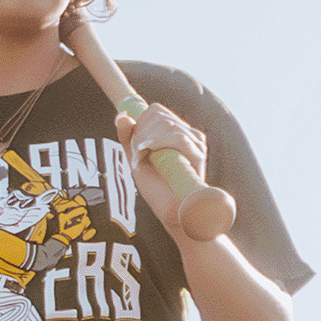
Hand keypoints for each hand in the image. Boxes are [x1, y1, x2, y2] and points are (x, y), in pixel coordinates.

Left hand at [118, 102, 207, 236]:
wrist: (171, 210)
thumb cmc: (155, 187)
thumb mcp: (136, 158)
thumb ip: (128, 137)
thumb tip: (121, 115)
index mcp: (174, 132)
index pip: (156, 110)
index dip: (140, 122)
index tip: (136, 143)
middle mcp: (187, 133)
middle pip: (159, 114)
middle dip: (142, 132)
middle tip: (140, 153)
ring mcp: (195, 141)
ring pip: (167, 124)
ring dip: (148, 139)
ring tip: (145, 156)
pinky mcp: (198, 152)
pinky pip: (178, 137)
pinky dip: (160, 142)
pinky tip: (151, 152)